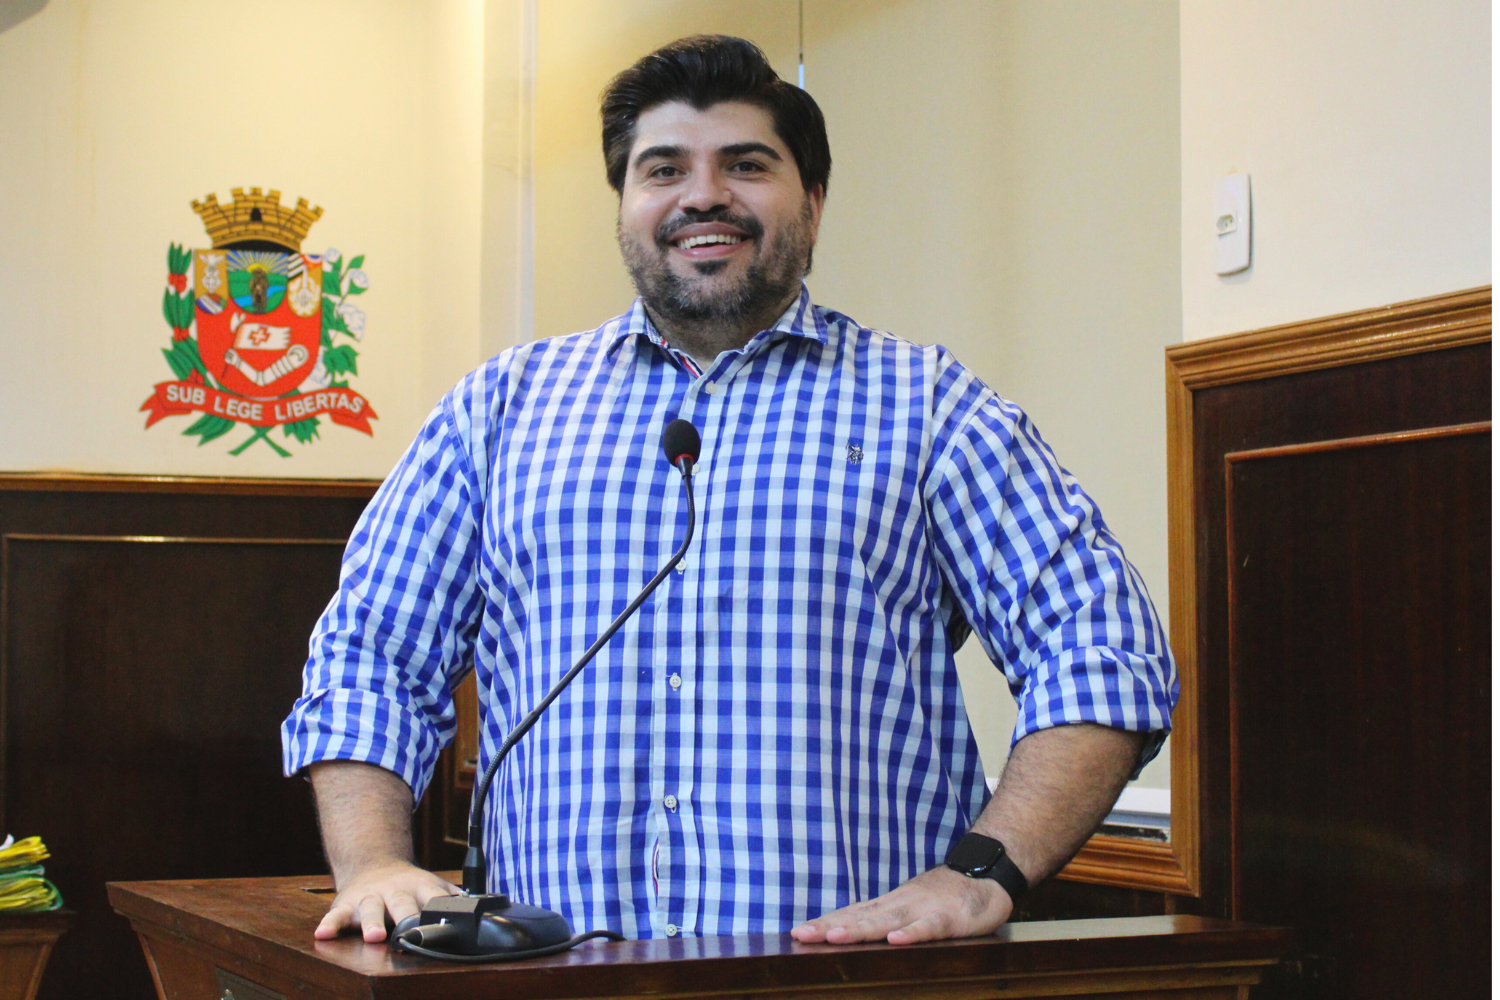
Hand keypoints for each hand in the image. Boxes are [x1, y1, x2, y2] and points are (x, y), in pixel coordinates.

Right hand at [313, 860, 457, 942]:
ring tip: (374, 936)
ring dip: (371, 923)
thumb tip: (482, 906)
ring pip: (370, 909)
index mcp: (420, 887)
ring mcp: (370, 896)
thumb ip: (452, 898)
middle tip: (409, 932)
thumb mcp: (432, 886)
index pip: (434, 899)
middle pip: (402, 903)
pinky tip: (323, 934)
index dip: (440, 911)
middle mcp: (395, 890)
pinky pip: (336, 914)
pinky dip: (330, 924)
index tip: (447, 924)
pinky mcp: (346, 903)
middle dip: (406, 917)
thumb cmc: (408, 885)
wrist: (373, 863)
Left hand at [790, 866, 1012, 945]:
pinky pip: (929, 926)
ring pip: (888, 920)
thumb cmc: (946, 896)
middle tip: (801, 935)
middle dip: (829, 927)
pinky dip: (912, 933)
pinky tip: (896, 940)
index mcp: (890, 904)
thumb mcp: (911, 908)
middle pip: (861, 917)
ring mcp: (924, 909)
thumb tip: (852, 932)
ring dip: (861, 929)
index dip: (825, 923)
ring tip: (834, 937)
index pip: (851, 914)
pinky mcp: (950, 917)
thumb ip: (885, 919)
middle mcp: (900, 904)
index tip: (797, 932)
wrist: (986, 872)